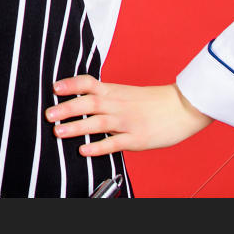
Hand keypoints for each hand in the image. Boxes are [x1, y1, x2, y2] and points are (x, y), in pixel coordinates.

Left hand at [46, 75, 212, 155]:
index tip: (54, 87)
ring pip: (97, 122)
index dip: (71, 84)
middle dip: (66, 108)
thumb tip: (82, 101)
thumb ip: (107, 97)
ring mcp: (128, 122)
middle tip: (49, 114)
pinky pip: (114, 143)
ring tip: (58, 131)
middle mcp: (119, 104)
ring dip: (76, 127)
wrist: (184, 107)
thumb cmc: (155, 102)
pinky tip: (84, 150)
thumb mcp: (127, 94)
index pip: (89, 83)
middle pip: (89, 102)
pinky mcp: (137, 139)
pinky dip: (98, 146)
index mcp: (115, 91)